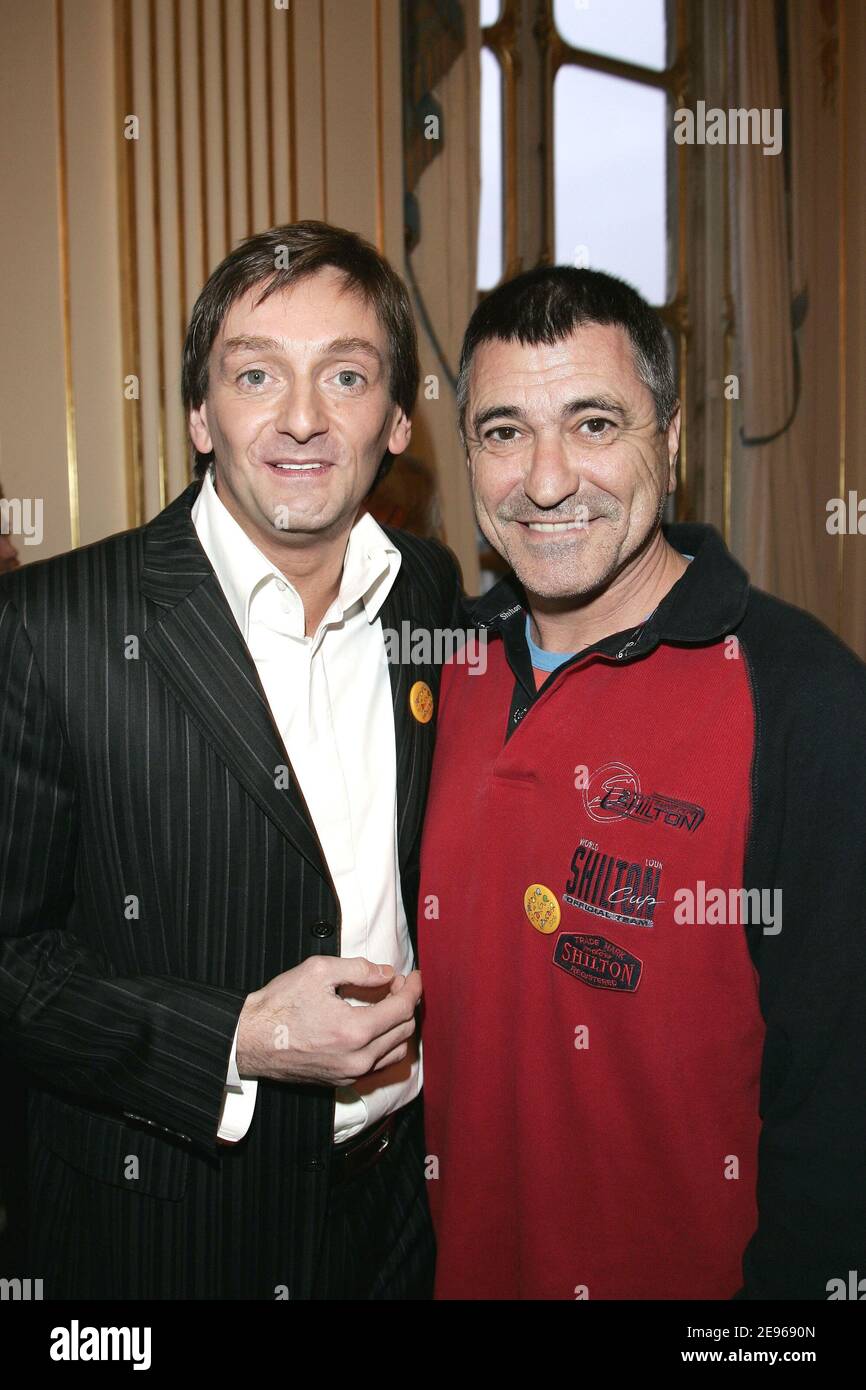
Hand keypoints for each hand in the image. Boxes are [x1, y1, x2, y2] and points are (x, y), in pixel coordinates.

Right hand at [235, 957, 421, 1085]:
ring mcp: (350, 1074)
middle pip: (404, 1030)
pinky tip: (375, 1026)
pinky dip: (386, 1044)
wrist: (250, 1040)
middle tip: (394, 983)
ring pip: (396, 1052)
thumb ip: (360, 970)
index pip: (402, 1009)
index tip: (413, 975)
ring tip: (386, 1003)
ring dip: (399, 1026)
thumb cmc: (280, 1005)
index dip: (412, 988)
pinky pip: (378, 1065)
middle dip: (405, 1002)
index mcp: (355, 1030)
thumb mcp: (319, 971)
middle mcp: (358, 1059)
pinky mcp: (341, 1081)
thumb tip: (387, 973)